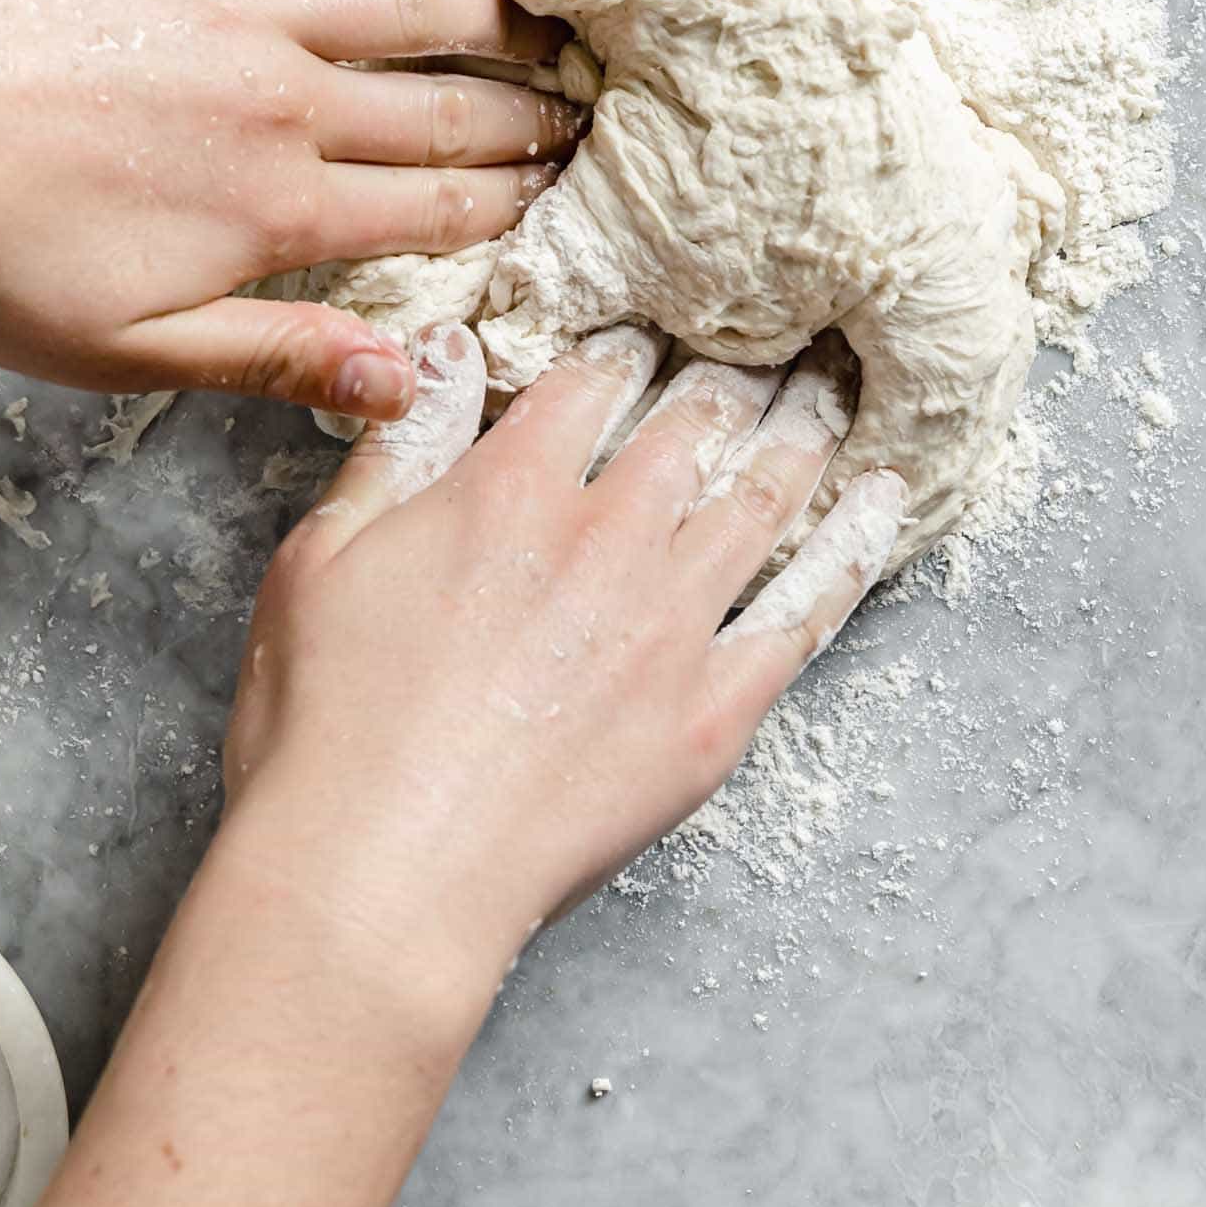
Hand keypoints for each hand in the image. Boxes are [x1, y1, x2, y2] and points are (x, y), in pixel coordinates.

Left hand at [0, 0, 576, 414]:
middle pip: (442, 109)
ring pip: (404, 2)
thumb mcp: (126, 353)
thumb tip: (411, 382)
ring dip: (490, 10)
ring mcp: (233, 5)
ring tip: (548, 13)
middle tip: (588, 110)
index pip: (435, 211)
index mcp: (274, 213)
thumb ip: (276, 358)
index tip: (567, 194)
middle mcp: (279, 104)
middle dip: (528, 114)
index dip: (513, 204)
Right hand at [221, 324, 904, 1000]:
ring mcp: (672, 625)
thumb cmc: (327, 728)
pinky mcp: (714, 713)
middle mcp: (607, 537)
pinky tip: (884, 503)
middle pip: (695, 422)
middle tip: (777, 336)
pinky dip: (854, 549)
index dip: (629, 345)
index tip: (655, 331)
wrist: (381, 875)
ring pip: (766, 496)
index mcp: (509, 488)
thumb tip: (441, 351)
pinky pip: (806, 612)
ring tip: (836, 391)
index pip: (593, 379)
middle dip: (736, 371)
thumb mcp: (321, 557)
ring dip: (805, 431)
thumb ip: (396, 447)